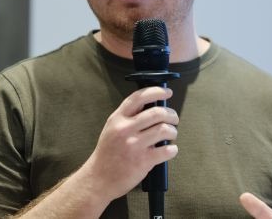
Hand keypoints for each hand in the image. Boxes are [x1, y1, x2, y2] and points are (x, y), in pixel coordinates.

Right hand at [82, 86, 178, 200]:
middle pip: (157, 113)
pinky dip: (172, 149)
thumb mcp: (112, 128)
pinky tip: (170, 150)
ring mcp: (134, 145)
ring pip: (164, 129)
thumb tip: (150, 103)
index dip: (157, 91)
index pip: (139, 97)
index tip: (167, 93)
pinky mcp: (142, 161)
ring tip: (171, 134)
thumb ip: (128, 116)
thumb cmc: (107, 153)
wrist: (98, 178)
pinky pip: (166, 150)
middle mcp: (125, 129)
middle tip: (173, 118)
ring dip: (173, 131)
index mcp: (118, 118)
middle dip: (171, 114)